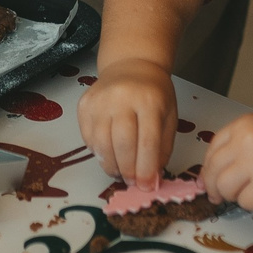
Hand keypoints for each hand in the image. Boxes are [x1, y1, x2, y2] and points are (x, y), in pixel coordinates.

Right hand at [78, 56, 180, 185]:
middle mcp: (122, 98)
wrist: (131, 66)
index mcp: (149, 100)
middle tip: (132, 182)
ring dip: (110, 165)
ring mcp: (99, 100)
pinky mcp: (84, 104)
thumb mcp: (168, 117)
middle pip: (122, 144)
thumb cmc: (153, 94)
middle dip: (127, 170)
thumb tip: (151, 178)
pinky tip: (108, 154)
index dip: (146, 169)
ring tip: (120, 172)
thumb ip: (162, 148)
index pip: (147, 141)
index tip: (147, 186)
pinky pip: (88, 138)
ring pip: (101, 144)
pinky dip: (97, 152)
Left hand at [201, 111, 252, 211]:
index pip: (211, 149)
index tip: (209, 178)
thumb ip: (239, 143)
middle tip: (217, 196)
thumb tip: (215, 169)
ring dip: (233, 196)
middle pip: (213, 171)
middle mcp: (245, 142)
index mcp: (242, 125)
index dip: (208, 168)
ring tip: (247, 192)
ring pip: (226, 188)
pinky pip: (246, 202)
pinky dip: (252, 203)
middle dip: (213, 187)